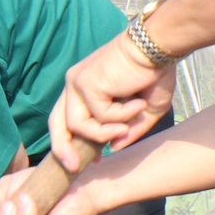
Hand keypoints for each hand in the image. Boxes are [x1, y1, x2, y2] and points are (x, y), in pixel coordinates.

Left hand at [54, 29, 172, 161]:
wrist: (158, 47)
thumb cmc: (153, 73)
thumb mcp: (143, 111)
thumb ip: (129, 130)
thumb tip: (115, 148)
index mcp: (84, 89)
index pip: (66, 120)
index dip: (72, 143)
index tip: (88, 161)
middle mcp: (75, 85)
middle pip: (56, 123)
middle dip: (62, 148)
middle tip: (74, 167)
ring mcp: (77, 83)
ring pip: (78, 125)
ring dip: (106, 132)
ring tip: (128, 123)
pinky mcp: (86, 83)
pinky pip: (99, 116)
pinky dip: (121, 116)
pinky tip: (136, 103)